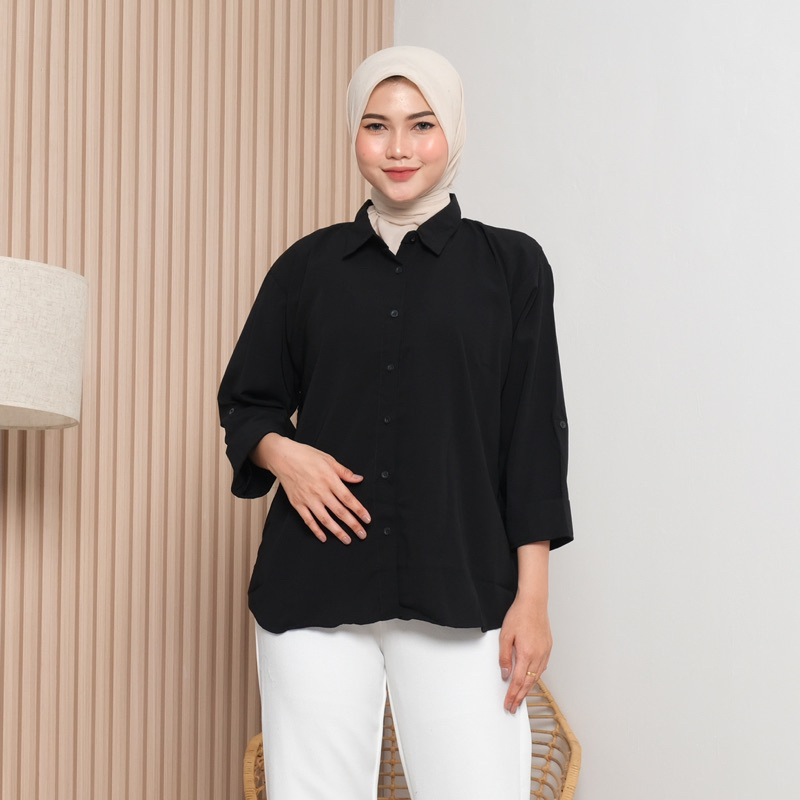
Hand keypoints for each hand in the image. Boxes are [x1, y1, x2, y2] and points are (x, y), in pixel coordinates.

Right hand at [250, 434, 370, 544]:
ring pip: (325, 519)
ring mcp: (308, 499)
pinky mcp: (297, 504)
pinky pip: (308, 520)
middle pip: (339, 511)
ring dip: (337, 531)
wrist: (283, 457)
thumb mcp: (328, 459)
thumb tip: (359, 479)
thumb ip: (344, 472)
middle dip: (352, 524)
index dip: (359, 510)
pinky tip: (324, 537)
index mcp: (329, 479)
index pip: (348, 498)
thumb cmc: (305, 456)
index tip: (367, 519)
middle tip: (362, 534)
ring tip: (347, 540)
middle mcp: (320, 491)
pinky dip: (316, 530)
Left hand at [498, 596, 551, 713]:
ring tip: (521, 697)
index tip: (508, 703)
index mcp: (526, 653)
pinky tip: (532, 680)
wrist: (534, 603)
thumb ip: (504, 657)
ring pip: (537, 677)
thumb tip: (505, 673)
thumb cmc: (519, 615)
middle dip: (520, 697)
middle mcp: (538, 655)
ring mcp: (545, 652)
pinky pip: (542, 668)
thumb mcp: (505, 636)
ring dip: (529, 689)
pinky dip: (536, 677)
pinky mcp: (548, 648)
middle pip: (529, 683)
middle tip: (514, 707)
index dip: (513, 694)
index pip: (518, 681)